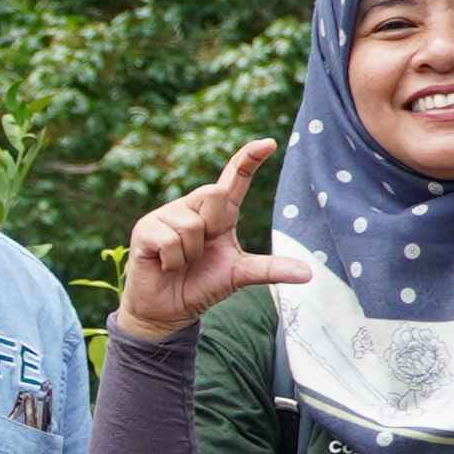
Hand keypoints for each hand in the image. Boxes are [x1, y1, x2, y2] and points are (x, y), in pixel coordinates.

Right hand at [113, 137, 312, 347]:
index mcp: (218, 213)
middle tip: (200, 251)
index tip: (270, 143)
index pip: (234, 178)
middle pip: (214, 193)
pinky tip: (165, 265)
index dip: (249, 159)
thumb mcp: (239, 275)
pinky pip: (170, 240)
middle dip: (212, 228)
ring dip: (191, 253)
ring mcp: (165, 215)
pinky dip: (173, 260)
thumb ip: (270, 270)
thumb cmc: (202, 285)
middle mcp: (191, 206)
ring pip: (191, 224)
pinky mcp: (145, 230)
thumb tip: (309, 274)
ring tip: (181, 262)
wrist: (167, 310)